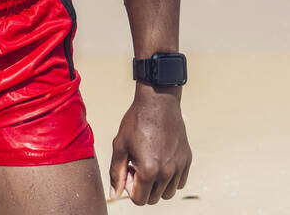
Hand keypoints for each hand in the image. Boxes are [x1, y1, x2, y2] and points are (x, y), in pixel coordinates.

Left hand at [110, 84, 191, 204]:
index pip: (139, 200)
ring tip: (149, 162)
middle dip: (142, 186)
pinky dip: (170, 178)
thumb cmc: (136, 121)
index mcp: (148, 171)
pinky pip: (180, 182)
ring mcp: (179, 167)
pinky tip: (161, 159)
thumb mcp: (120, 145)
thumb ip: (116, 173)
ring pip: (167, 193)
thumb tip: (115, 195)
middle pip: (153, 199)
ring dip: (157, 185)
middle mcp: (167, 173)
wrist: (158, 102)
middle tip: (137, 163)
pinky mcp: (187, 160)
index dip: (130, 187)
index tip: (129, 168)